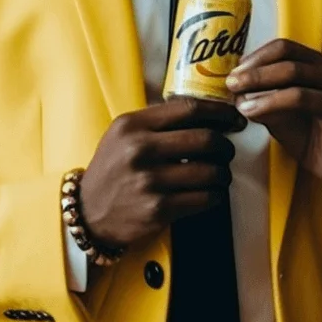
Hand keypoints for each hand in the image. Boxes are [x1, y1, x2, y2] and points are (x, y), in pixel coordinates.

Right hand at [79, 97, 244, 250]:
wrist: (87, 213)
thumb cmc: (113, 169)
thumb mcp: (124, 134)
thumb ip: (158, 121)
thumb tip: (207, 114)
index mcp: (133, 125)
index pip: (189, 109)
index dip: (220, 112)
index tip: (234, 118)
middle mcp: (140, 149)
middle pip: (205, 139)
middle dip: (226, 145)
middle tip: (228, 150)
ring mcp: (149, 180)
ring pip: (210, 171)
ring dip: (223, 173)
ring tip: (221, 174)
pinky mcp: (158, 209)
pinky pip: (204, 198)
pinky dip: (216, 196)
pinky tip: (213, 194)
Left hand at [225, 39, 321, 189]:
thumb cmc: (310, 137)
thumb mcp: (278, 115)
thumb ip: (261, 98)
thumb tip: (235, 90)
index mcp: (315, 66)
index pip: (283, 47)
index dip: (256, 56)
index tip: (233, 71)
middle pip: (287, 56)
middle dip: (254, 69)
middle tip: (231, 83)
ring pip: (293, 73)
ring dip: (260, 83)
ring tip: (239, 99)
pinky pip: (302, 98)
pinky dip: (272, 102)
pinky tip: (253, 112)